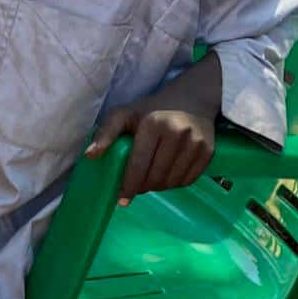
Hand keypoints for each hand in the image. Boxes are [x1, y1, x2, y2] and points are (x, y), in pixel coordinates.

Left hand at [86, 101, 217, 201]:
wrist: (192, 99)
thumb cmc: (152, 110)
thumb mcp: (124, 114)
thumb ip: (106, 133)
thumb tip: (90, 155)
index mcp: (154, 125)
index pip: (138, 165)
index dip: (128, 186)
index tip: (122, 199)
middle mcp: (178, 133)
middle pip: (155, 177)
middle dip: (142, 187)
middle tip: (137, 186)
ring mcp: (196, 143)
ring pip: (171, 182)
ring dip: (158, 187)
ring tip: (151, 179)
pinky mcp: (208, 152)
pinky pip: (187, 180)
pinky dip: (175, 184)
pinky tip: (167, 176)